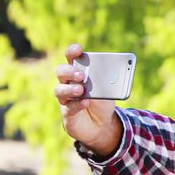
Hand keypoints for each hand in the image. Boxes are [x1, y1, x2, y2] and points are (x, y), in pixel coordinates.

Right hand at [54, 43, 121, 157]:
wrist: (103, 125)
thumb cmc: (102, 103)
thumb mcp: (109, 90)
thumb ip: (108, 81)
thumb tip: (114, 73)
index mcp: (78, 72)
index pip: (71, 57)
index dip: (72, 52)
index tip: (78, 49)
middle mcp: (68, 83)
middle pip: (61, 72)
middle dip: (70, 71)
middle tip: (81, 75)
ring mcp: (66, 98)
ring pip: (59, 90)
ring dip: (70, 88)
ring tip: (81, 90)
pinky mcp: (67, 113)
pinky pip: (68, 107)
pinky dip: (77, 104)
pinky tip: (85, 102)